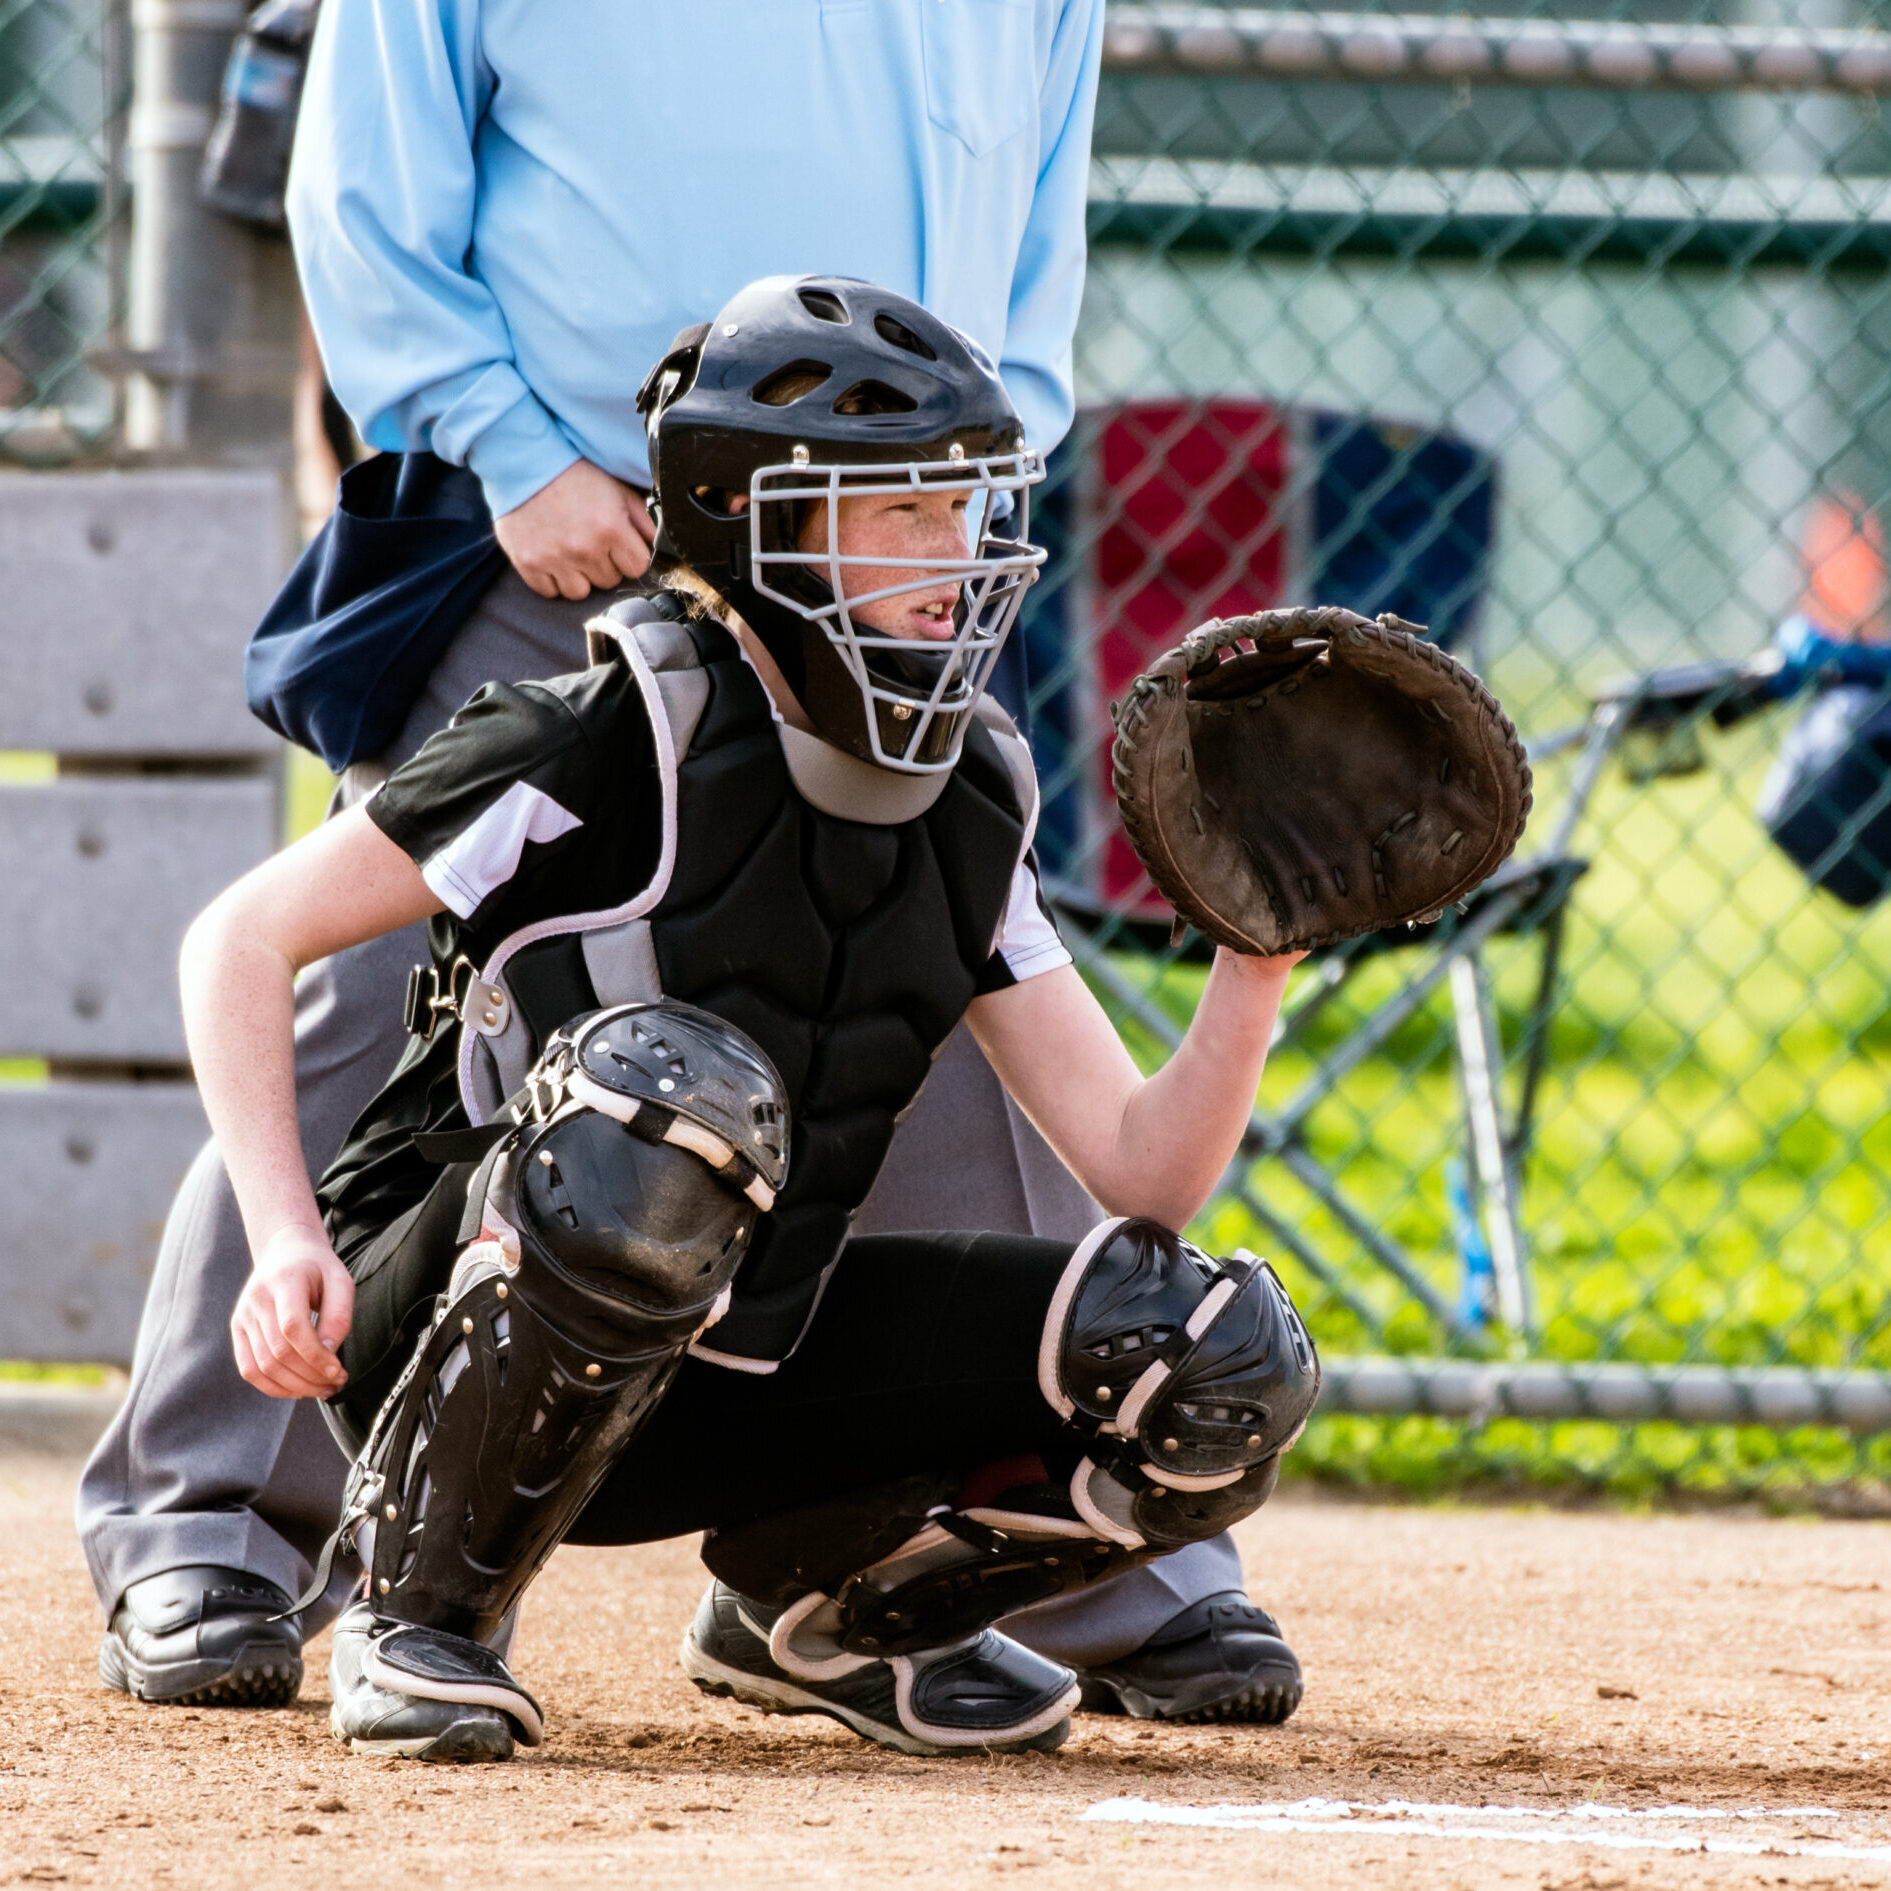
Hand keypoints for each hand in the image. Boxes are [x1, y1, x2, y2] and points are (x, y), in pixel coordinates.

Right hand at [231, 1224, 355, 1400]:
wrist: (286, 1251)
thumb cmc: (319, 1268)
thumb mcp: (340, 1281)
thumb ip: (339, 1316)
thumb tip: (330, 1353)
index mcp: (283, 1281)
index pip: (293, 1327)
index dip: (316, 1355)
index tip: (339, 1371)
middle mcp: (256, 1299)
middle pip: (279, 1351)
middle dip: (311, 1375)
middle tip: (337, 1383)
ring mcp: (242, 1316)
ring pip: (264, 1366)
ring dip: (296, 1386)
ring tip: (323, 1388)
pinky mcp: (237, 1330)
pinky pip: (249, 1369)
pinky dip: (274, 1387)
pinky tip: (299, 1389)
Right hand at [493, 459, 653, 599]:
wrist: (525, 463)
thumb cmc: (575, 475)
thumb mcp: (617, 489)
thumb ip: (642, 519)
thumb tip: (657, 544)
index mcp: (611, 529)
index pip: (637, 568)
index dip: (629, 556)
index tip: (618, 545)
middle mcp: (584, 549)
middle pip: (609, 581)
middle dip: (604, 564)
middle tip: (589, 540)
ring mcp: (555, 559)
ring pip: (580, 592)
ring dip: (579, 576)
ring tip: (570, 552)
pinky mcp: (529, 564)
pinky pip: (550, 592)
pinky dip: (552, 580)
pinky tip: (552, 557)